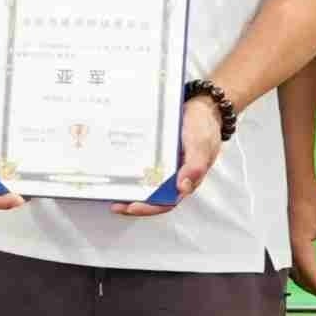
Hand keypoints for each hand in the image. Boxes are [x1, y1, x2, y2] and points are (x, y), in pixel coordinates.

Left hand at [116, 87, 225, 219]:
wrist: (202, 107)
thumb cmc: (205, 127)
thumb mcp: (202, 145)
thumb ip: (195, 166)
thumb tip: (183, 187)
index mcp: (186, 179)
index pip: (167, 201)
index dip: (150, 207)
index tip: (132, 207)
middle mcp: (174, 176)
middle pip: (153, 196)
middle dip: (133, 202)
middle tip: (115, 204)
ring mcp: (164, 166)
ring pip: (146, 184)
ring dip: (130, 189)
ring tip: (111, 191)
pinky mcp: (156, 155)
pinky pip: (142, 166)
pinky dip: (130, 172)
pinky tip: (118, 172)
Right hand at [288, 177, 315, 303]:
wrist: (297, 184)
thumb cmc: (313, 199)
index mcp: (299, 245)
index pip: (310, 275)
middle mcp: (288, 248)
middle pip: (300, 278)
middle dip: (314, 289)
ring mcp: (284, 245)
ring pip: (293, 273)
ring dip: (307, 283)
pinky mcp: (284, 241)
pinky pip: (291, 264)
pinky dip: (301, 274)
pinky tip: (310, 273)